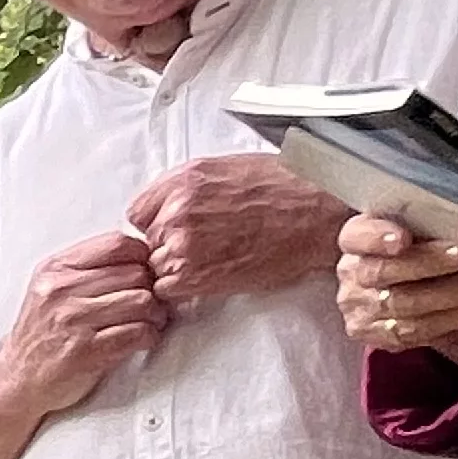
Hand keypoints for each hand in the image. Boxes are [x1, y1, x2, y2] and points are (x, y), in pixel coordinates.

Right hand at [0, 230, 173, 416]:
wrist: (18, 379)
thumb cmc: (42, 334)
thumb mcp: (50, 288)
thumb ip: (87, 267)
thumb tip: (139, 252)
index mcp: (56, 269)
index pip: (118, 244)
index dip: (142, 257)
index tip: (143, 273)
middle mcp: (62, 291)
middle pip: (136, 273)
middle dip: (152, 289)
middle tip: (151, 302)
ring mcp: (73, 321)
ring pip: (142, 301)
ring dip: (156, 314)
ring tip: (149, 321)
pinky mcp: (86, 351)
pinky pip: (138, 333)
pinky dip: (149, 336)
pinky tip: (141, 339)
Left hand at [124, 153, 350, 304]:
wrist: (319, 212)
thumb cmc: (284, 187)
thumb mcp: (226, 168)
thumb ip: (186, 188)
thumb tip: (163, 209)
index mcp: (182, 180)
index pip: (138, 212)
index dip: (157, 224)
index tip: (175, 229)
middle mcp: (177, 210)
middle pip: (146, 242)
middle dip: (168, 246)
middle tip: (205, 245)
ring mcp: (184, 244)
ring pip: (155, 268)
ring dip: (177, 269)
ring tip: (215, 259)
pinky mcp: (196, 274)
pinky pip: (167, 290)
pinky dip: (184, 289)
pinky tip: (212, 275)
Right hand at [335, 213, 457, 372]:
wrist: (423, 285)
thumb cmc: (430, 244)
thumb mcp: (425, 222)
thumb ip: (434, 217)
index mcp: (356, 239)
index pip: (356, 236)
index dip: (376, 238)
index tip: (402, 239)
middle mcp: (352, 273)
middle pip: (381, 272)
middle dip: (428, 264)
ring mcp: (359, 308)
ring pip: (401, 304)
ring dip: (450, 293)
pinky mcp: (375, 335)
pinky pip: (415, 331)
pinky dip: (454, 318)